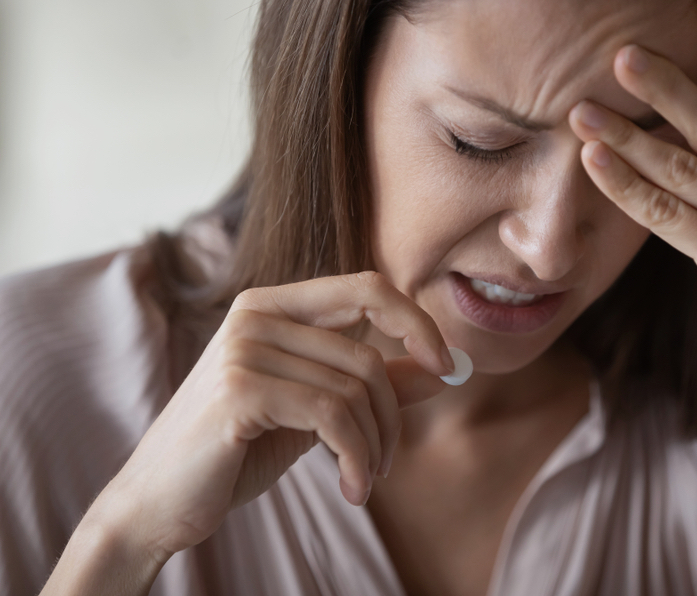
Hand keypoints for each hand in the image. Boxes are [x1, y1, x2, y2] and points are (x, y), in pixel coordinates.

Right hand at [96, 271, 451, 560]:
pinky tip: (351, 487)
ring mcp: (244, 346)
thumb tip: (445, 369)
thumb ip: (374, 384)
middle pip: (368, 352)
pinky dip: (355, 456)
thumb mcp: (315, 411)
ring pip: (354, 388)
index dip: (416, 321)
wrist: (160, 501)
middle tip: (388, 460)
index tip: (446, 365)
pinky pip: (332, 414)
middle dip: (392, 414)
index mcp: (273, 304)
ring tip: (364, 479)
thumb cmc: (239, 450)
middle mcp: (256, 313)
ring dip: (373, 446)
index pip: (368, 287)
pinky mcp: (239, 388)